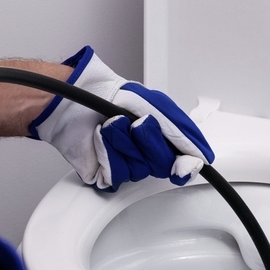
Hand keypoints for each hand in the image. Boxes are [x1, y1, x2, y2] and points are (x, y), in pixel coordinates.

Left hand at [30, 46, 213, 190]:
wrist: (71, 99)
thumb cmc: (108, 95)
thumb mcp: (154, 105)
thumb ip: (180, 131)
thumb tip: (198, 157)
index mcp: (161, 136)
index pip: (184, 160)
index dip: (185, 165)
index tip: (183, 165)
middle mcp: (145, 152)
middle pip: (163, 165)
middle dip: (150, 142)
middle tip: (138, 124)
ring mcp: (125, 163)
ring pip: (139, 169)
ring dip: (124, 143)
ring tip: (111, 126)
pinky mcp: (106, 174)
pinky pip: (117, 174)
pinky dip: (108, 152)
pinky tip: (100, 139)